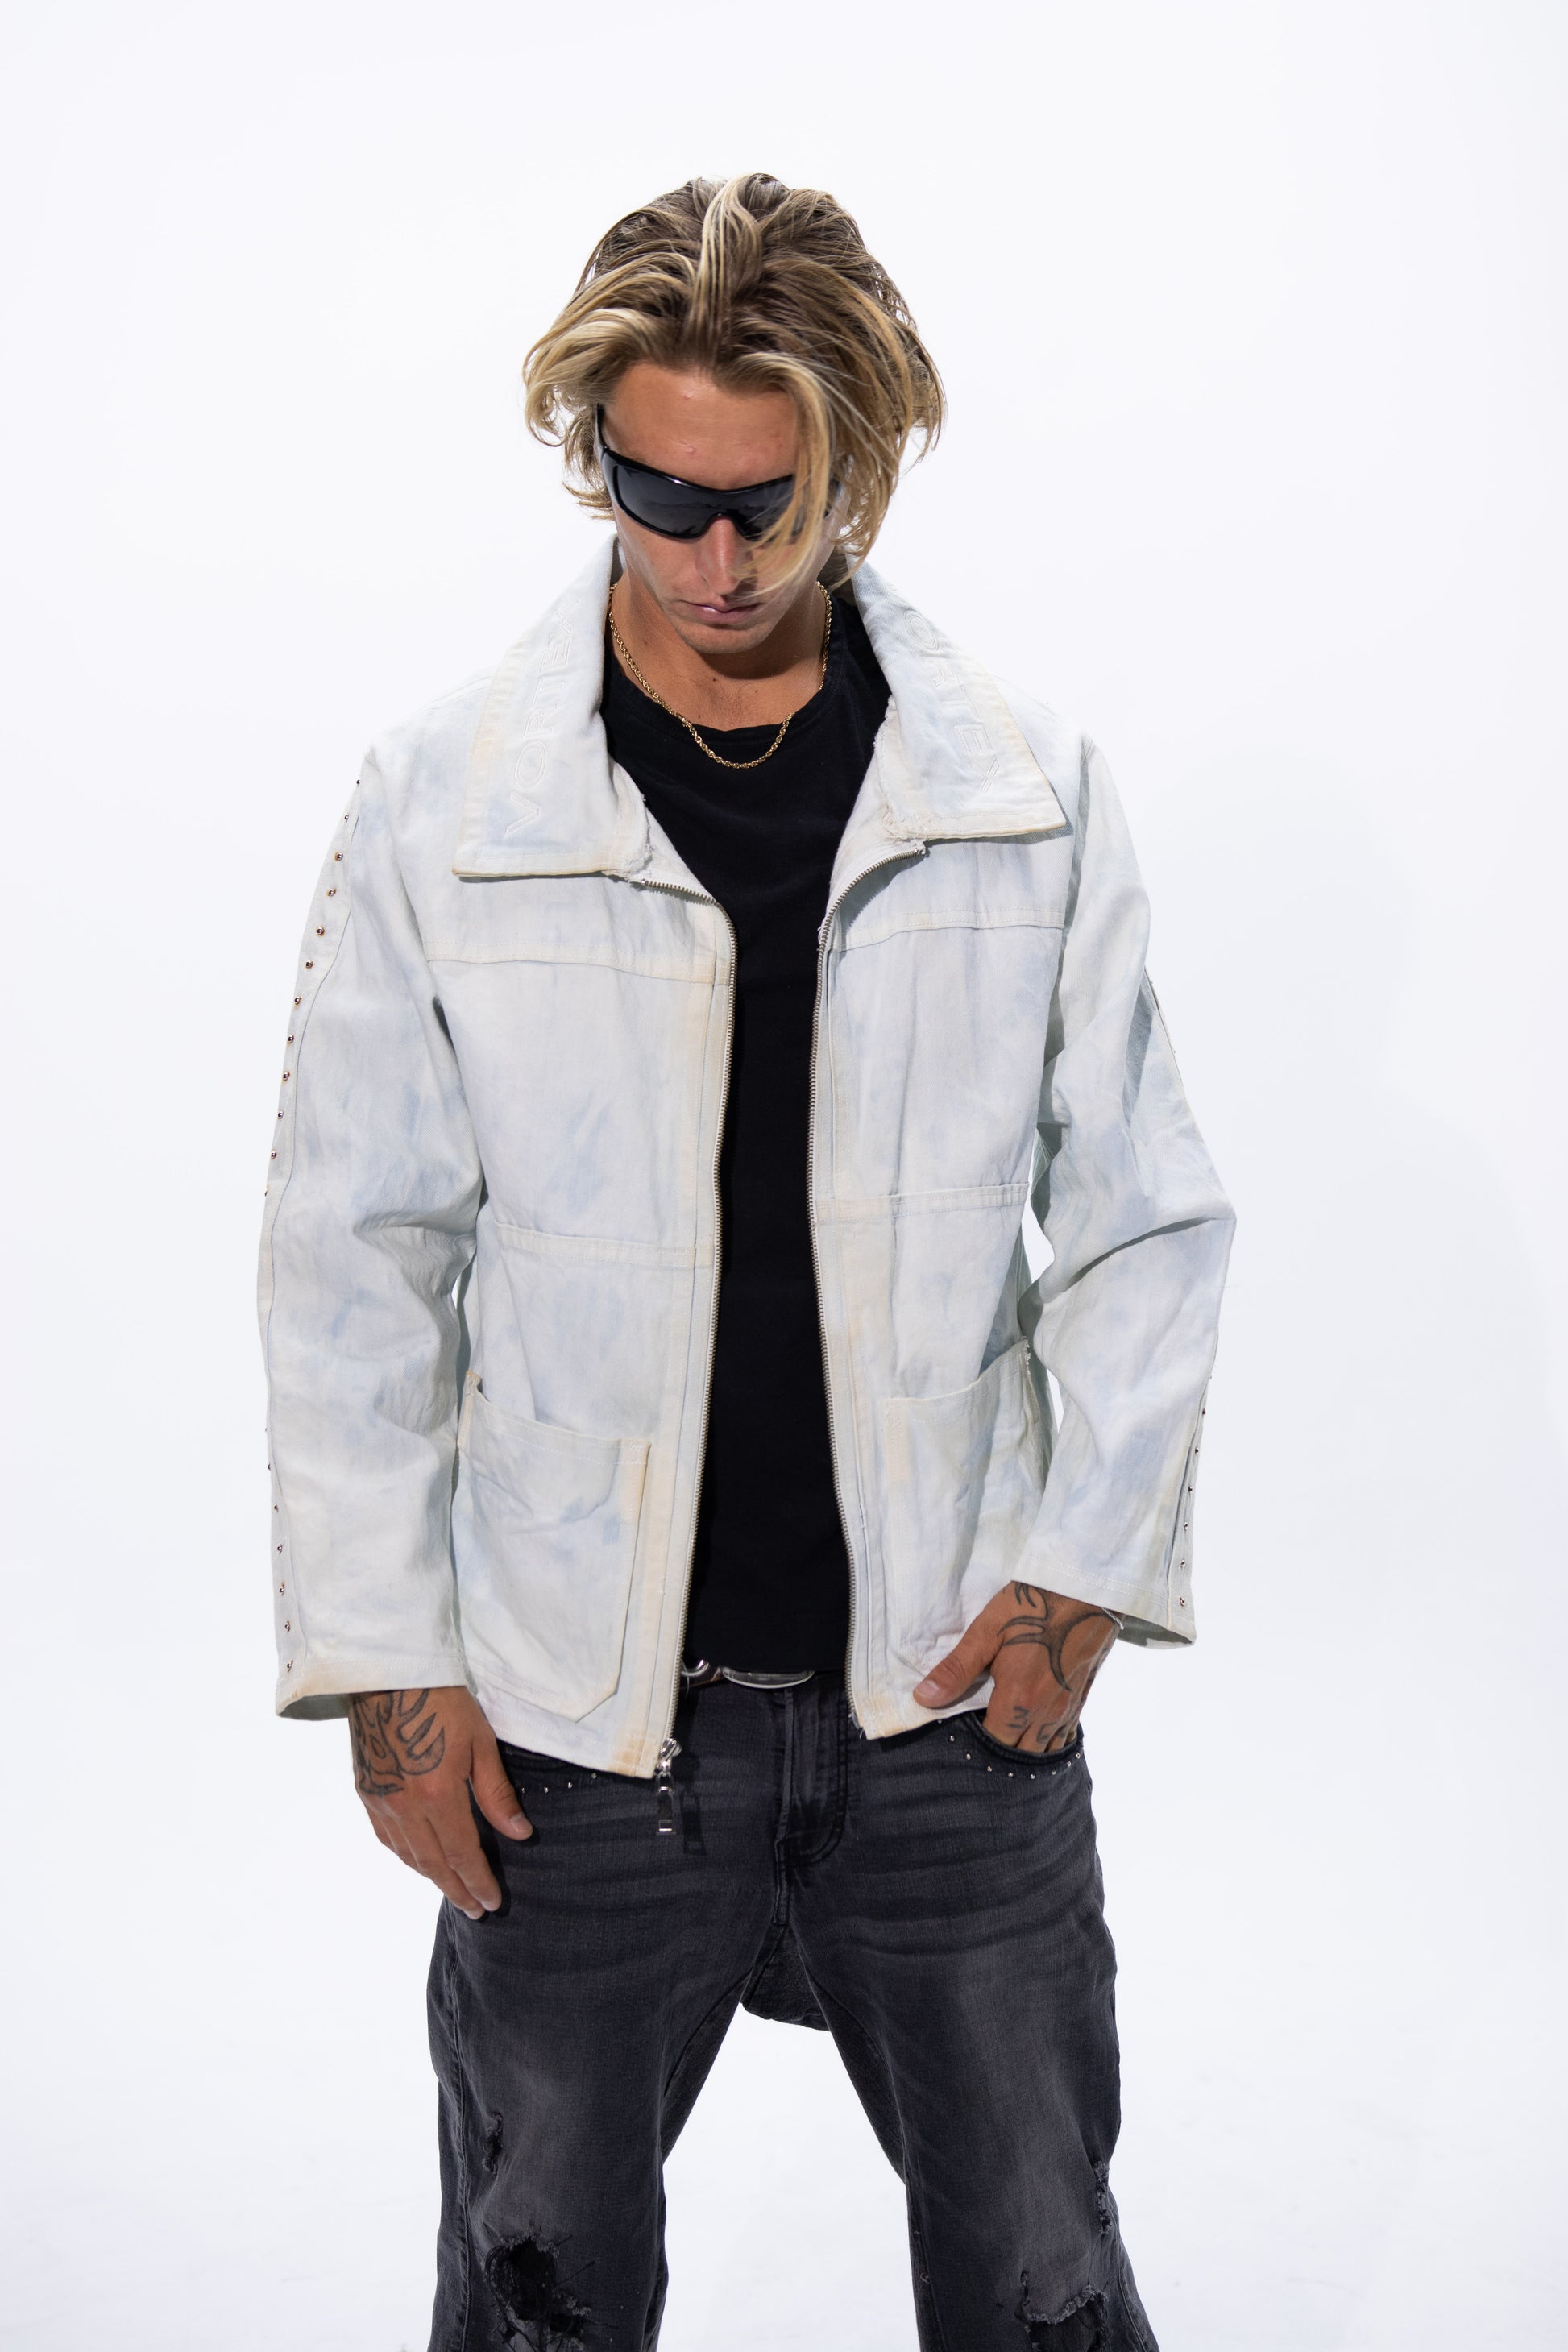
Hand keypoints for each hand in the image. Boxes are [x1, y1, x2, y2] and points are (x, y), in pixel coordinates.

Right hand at [347, 1685, 530, 1918]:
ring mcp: (380, 1801)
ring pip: (408, 1856)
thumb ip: (497, 1794)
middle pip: (434, 1864)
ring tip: (453, 1890)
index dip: (478, 1882)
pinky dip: (406, 1856)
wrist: (387, 1672)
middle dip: (457, 1890)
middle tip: (476, 1910)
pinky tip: (418, 1860)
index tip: (493, 1902)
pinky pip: (387, 1837)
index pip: (462, 1855)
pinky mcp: (365, 1791)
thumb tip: (520, 1834)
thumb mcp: (480, 1742)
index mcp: (437, 1796)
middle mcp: (404, 1807)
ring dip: (432, 1877)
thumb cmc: (441, 1700)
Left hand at [912, 1582, 1119, 1752]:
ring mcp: (1068, 1708)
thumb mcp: (987, 1631)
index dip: (976, 1746)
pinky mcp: (1082, 1698)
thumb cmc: (1032, 1607)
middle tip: (979, 1741)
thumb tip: (923, 1699)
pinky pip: (1065, 1736)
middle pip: (1020, 1756)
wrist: (1086, 1590)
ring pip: (1045, 1751)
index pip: (994, 1744)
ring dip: (1025, 1753)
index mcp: (1019, 1700)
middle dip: (1000, 1754)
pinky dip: (1048, 1742)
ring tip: (1005, 1742)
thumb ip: (957, 1669)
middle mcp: (1046, 1713)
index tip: (961, 1737)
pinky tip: (1035, 1734)